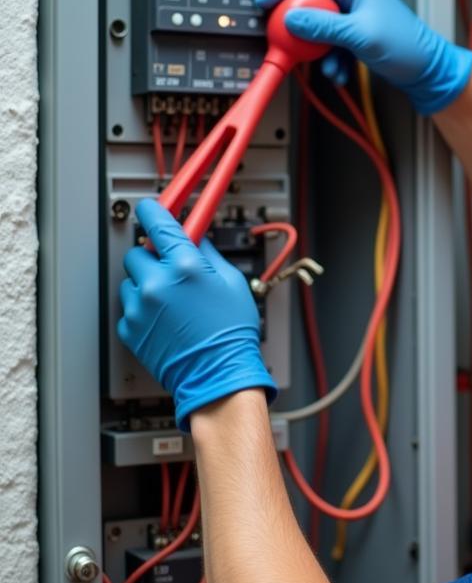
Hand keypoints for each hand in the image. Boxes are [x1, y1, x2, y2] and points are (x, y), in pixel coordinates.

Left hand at [118, 199, 276, 429]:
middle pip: (138, 252)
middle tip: (172, 271)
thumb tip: (196, 237)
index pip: (158, 223)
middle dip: (153, 258)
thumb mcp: (232, 283)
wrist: (217, 374)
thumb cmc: (230, 334)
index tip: (151, 208)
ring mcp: (140, 306)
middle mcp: (157, 283)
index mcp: (185, 266)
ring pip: (131, 281)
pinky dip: (143, 310)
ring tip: (172, 303)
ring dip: (147, 285)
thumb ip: (208, 254)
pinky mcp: (131, 328)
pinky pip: (129, 308)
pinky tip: (165, 320)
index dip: (154, 211)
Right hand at [255, 0, 471, 113]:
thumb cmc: (406, 46)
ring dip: (319, 50)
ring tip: (330, 66)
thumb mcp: (359, 35)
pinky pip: (330, 41)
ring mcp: (351, 11)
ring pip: (318, 25)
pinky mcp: (353, 30)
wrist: (426, 71)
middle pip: (309, 0)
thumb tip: (292, 19)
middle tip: (290, 40)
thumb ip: (322, 26)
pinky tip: (340, 72)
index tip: (265, 2)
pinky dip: (331, 58)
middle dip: (302, 27)